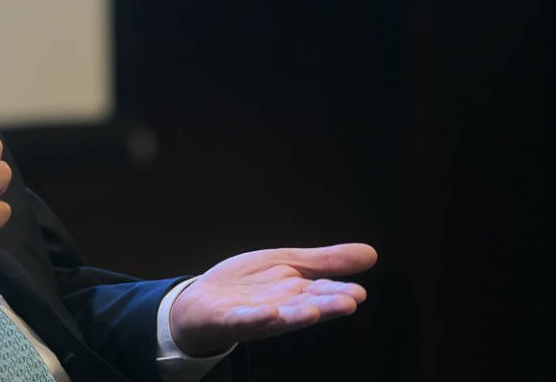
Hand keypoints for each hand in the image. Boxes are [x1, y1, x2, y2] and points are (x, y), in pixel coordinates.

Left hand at [169, 243, 376, 355]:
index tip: (358, 293)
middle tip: (349, 302)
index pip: (323, 291)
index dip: (340, 292)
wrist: (202, 300)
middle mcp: (282, 307)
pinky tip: (268, 312)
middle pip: (307, 305)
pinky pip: (245, 320)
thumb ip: (327, 262)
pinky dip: (256, 318)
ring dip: (297, 315)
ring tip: (313, 310)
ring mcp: (257, 316)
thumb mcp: (289, 263)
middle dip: (327, 305)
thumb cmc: (249, 285)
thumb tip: (371, 253)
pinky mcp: (231, 319)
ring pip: (281, 317)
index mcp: (297, 293)